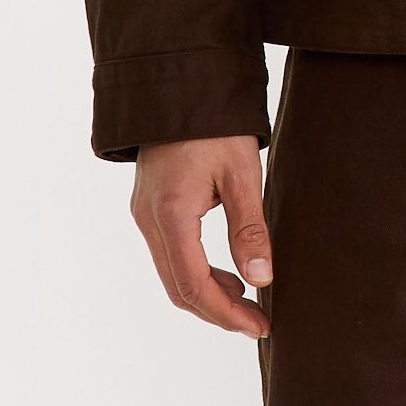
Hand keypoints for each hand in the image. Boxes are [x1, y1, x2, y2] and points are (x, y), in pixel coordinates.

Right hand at [129, 135, 273, 339]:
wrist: (182, 79)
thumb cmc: (216, 121)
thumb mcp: (241, 172)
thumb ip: (249, 228)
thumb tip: (262, 279)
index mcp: (170, 213)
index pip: (193, 285)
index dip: (226, 314)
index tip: (258, 327)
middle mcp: (148, 219)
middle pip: (178, 287)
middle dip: (217, 310)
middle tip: (256, 321)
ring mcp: (144, 212)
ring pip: (171, 273)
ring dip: (206, 292)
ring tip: (247, 298)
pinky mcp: (148, 204)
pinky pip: (168, 253)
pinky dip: (195, 270)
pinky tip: (226, 271)